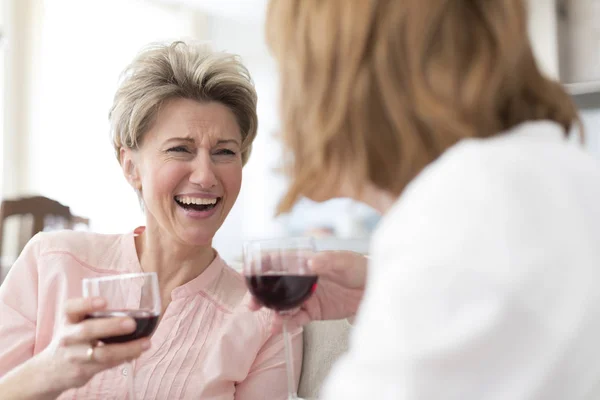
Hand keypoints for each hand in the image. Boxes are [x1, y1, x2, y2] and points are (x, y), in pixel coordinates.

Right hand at [30, 297, 150, 396]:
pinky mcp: (83, 371)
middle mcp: (68, 337)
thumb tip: (135, 313)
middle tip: (131, 323)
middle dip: (111, 326)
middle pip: (87, 330)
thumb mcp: (75, 324)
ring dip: (126, 348)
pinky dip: (124, 358)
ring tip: (146, 343)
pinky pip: (107, 365)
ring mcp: (75, 356)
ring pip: (101, 353)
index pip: (71, 308)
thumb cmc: (72, 340)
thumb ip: (96, 317)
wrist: (49, 371)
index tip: (104, 302)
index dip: (87, 303)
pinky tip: (137, 352)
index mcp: (68, 319)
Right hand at [249, 250, 366, 332]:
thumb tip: (311, 262)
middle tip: (253, 305)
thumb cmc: (359, 268)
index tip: (249, 273)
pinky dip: (289, 323)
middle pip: (275, 287)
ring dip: (275, 313)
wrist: (374, 290)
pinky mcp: (314, 311)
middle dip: (261, 296)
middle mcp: (301, 279)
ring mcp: (306, 296)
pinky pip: (297, 318)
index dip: (262, 266)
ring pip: (283, 305)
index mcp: (305, 262)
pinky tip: (285, 327)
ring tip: (274, 322)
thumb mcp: (344, 261)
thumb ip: (327, 261)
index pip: (278, 261)